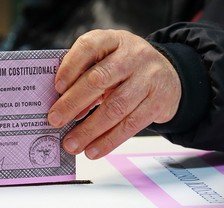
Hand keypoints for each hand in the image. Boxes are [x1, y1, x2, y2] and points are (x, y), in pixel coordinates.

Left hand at [48, 29, 181, 158]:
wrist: (169, 75)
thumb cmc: (126, 69)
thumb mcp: (107, 61)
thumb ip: (85, 76)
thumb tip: (63, 109)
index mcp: (113, 41)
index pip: (89, 47)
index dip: (70, 67)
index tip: (56, 88)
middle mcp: (133, 56)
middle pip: (99, 79)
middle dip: (73, 103)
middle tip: (54, 121)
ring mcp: (148, 79)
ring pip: (115, 107)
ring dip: (89, 130)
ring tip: (71, 144)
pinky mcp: (158, 102)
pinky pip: (130, 125)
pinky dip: (108, 141)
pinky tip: (92, 151)